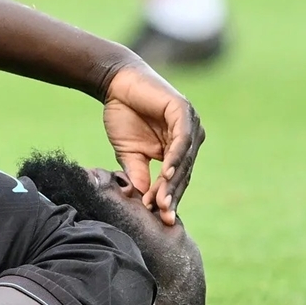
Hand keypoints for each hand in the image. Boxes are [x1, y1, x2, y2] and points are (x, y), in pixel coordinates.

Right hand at [102, 63, 204, 224]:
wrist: (116, 85)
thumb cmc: (124, 116)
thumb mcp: (130, 153)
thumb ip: (138, 175)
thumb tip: (141, 201)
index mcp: (179, 149)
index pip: (177, 180)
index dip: (168, 199)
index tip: (160, 220)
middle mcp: (190, 138)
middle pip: (183, 173)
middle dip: (172, 195)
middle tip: (163, 216)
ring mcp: (190, 124)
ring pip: (184, 160)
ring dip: (173, 181)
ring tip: (162, 201)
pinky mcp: (183, 111)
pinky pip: (182, 140)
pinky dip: (175, 157)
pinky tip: (166, 172)